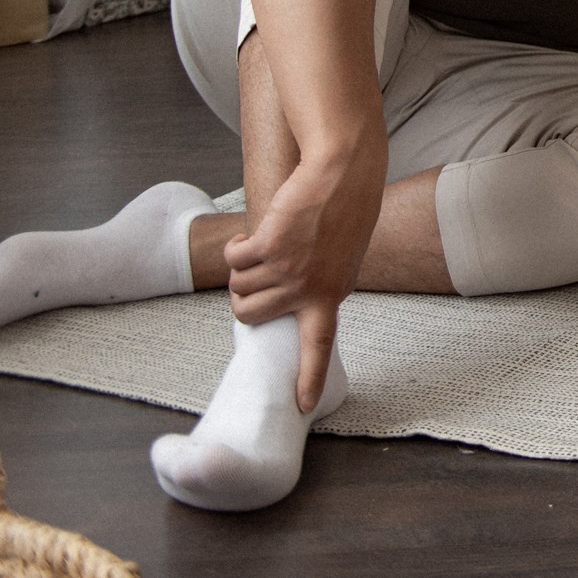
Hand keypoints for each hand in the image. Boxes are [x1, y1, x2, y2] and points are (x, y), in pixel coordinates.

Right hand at [223, 140, 385, 411]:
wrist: (341, 170)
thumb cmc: (343, 208)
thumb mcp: (340, 255)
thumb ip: (318, 283)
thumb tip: (291, 300)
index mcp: (331, 294)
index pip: (319, 346)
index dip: (308, 377)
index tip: (301, 407)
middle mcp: (309, 289)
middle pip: (250, 315)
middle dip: (244, 296)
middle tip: (259, 270)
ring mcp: (289, 270)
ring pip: (239, 287)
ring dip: (243, 267)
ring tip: (267, 244)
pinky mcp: (270, 247)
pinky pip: (234, 259)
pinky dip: (237, 246)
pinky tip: (258, 231)